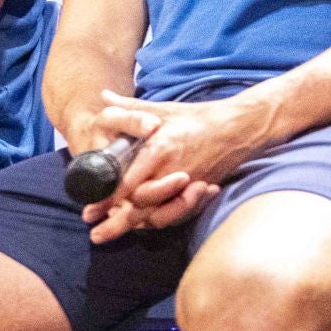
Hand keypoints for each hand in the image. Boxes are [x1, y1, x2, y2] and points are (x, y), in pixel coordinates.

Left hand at [78, 88, 270, 241]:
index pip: (129, 182)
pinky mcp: (198, 192)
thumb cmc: (198, 117)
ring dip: (135, 227)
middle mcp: (172, 172)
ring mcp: (187, 185)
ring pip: (158, 215)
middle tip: (95, 235)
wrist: (240, 127)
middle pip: (140, 207)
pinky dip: (158, 221)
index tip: (90, 209)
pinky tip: (141, 225)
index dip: (108, 199)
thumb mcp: (163, 109)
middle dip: (116, 223)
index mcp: (159, 150)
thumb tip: (103, 96)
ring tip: (111, 233)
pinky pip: (176, 214)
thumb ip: (130, 106)